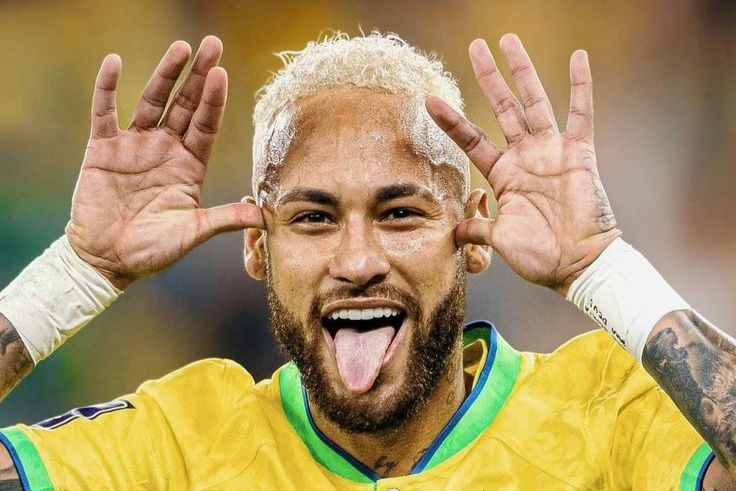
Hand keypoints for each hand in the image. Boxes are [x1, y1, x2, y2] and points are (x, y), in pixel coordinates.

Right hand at [66, 36, 263, 289]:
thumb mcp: (192, 233)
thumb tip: (264, 216)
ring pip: (152, 101)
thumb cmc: (152, 250)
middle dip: (199, 76)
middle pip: (186, 105)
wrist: (107, 260)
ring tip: (180, 48)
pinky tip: (114, 62)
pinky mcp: (103, 150)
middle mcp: (166, 149)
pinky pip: (105, 112)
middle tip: (212, 45)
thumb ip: (225, 219)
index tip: (223, 74)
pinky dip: (107, 88)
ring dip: (165, 74)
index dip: (214, 101)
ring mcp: (135, 146)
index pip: (206, 125)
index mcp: (190, 166)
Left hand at [426, 34, 620, 294]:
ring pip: (534, 101)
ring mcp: (552, 151)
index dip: (450, 121)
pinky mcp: (579, 153)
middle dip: (488, 77)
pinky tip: (578, 57)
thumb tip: (452, 231)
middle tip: (475, 47)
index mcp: (503, 174)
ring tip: (508, 40)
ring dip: (521, 71)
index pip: (471, 139)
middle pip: (502, 107)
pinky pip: (582, 114)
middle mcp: (525, 156)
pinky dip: (581, 86)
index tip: (428, 100)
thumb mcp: (498, 239)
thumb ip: (475, 228)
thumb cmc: (540, 256)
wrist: (577, 266)